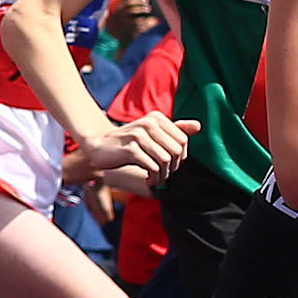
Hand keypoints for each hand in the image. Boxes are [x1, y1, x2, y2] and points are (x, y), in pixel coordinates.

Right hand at [68, 114, 196, 188]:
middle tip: (163, 175)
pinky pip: (152, 167)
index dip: (180, 158)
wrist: (99, 146)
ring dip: (163, 175)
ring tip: (156, 179)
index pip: (183, 140)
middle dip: (173, 168)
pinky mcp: (130, 149)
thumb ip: (174, 130)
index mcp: (157, 118)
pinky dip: (154, 178)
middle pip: (176, 151)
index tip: (170, 166)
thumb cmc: (129, 143)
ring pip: (165, 160)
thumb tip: (198, 126)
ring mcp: (139, 135)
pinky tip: (148, 180)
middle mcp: (149, 123)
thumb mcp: (152, 134)